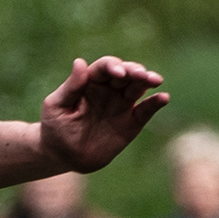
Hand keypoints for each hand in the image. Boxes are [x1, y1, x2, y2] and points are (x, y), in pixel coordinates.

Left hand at [33, 55, 170, 172]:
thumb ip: (71, 86)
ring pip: (138, 87)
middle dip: (135, 70)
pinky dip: (156, 103)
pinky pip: (146, 109)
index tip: (118, 73)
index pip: (105, 67)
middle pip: (126, 73)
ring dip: (148, 81)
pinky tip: (163, 98)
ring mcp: (122, 104)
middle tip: (142, 75)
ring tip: (155, 80)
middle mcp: (109, 89)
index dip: (113, 66)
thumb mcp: (57, 106)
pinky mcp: (132, 121)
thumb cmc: (55, 127)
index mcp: (90, 82)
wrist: (64, 155)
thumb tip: (80, 62)